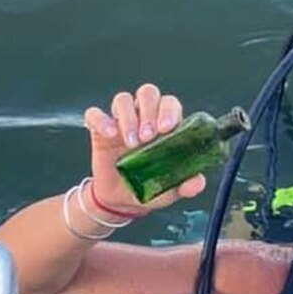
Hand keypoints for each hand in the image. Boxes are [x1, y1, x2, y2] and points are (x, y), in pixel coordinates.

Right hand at [83, 83, 205, 216]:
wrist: (123, 200)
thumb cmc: (151, 187)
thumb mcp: (172, 189)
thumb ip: (188, 184)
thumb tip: (197, 182)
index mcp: (166, 126)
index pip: (170, 104)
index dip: (169, 110)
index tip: (166, 129)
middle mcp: (144, 118)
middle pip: (148, 93)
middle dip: (149, 111)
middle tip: (148, 136)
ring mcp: (121, 121)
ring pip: (123, 99)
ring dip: (128, 117)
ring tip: (132, 143)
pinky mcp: (99, 129)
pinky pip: (94, 114)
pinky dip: (101, 120)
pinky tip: (109, 134)